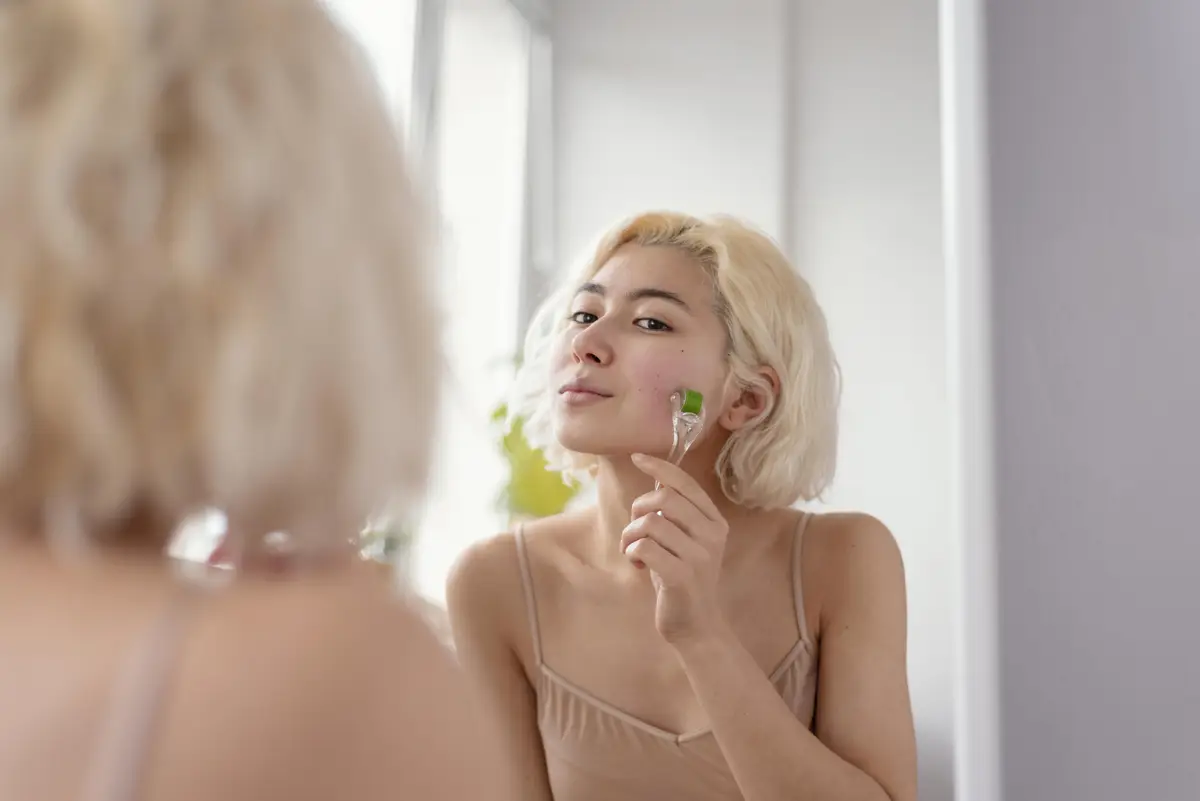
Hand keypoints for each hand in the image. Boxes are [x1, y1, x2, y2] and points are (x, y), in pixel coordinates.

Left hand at [620, 453, 729, 645]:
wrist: (695, 626)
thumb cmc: (682, 578)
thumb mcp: (685, 541)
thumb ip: (676, 514)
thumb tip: (657, 480)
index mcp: (715, 522)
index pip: (686, 483)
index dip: (659, 467)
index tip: (637, 457)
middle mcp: (712, 536)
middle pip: (664, 499)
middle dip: (637, 510)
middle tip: (632, 531)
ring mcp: (700, 556)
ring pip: (649, 524)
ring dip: (629, 535)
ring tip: (631, 550)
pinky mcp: (682, 576)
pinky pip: (644, 548)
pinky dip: (631, 552)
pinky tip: (635, 564)